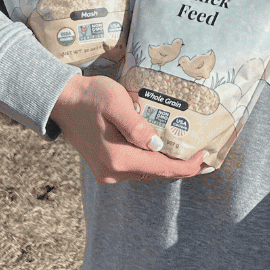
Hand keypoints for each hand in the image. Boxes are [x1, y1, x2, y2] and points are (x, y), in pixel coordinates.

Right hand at [50, 73, 208, 182]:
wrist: (62, 101)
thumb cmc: (90, 97)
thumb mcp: (115, 103)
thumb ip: (136, 126)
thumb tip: (158, 144)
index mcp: (116, 159)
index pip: (161, 168)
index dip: (187, 166)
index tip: (207, 158)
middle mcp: (112, 172)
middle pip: (156, 173)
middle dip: (182, 165)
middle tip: (206, 156)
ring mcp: (108, 172)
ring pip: (147, 171)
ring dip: (168, 163)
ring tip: (191, 152)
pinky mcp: (105, 166)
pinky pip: (137, 166)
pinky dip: (154, 160)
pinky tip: (166, 149)